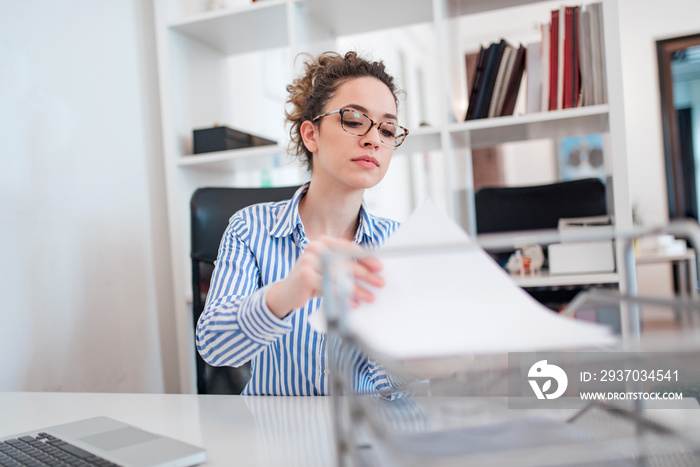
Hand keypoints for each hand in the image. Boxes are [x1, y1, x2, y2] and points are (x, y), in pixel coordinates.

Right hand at [266, 236, 384, 318]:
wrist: (286, 293)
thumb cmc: (313, 280)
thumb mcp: (330, 269)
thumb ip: (346, 266)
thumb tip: (373, 272)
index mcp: (324, 242)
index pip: (349, 248)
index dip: (366, 257)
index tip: (380, 267)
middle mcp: (316, 247)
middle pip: (346, 261)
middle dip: (365, 274)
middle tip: (380, 283)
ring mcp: (308, 260)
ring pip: (339, 275)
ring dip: (357, 288)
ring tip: (369, 296)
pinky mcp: (304, 274)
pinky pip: (329, 286)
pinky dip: (342, 296)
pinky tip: (353, 303)